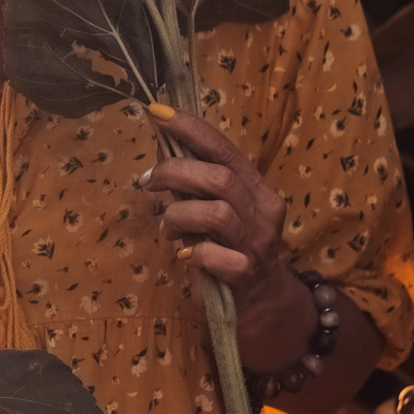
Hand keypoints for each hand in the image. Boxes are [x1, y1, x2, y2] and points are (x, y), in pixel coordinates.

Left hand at [145, 109, 315, 373]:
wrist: (264, 301)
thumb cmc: (232, 246)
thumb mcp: (220, 209)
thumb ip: (198, 185)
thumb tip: (161, 155)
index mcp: (255, 186)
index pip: (223, 148)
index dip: (190, 128)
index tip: (156, 112)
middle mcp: (262, 209)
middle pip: (218, 177)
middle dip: (175, 173)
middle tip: (148, 182)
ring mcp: (257, 242)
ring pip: (214, 212)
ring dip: (178, 215)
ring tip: (167, 227)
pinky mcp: (246, 273)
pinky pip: (213, 255)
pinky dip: (192, 251)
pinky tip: (184, 254)